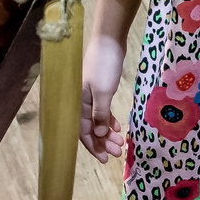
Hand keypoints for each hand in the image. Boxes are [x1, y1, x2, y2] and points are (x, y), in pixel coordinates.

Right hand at [80, 32, 124, 161]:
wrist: (109, 41)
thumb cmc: (104, 65)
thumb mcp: (103, 91)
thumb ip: (100, 114)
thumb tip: (99, 134)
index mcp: (78, 104)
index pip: (82, 132)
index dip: (93, 146)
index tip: (105, 159)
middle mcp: (81, 102)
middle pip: (90, 129)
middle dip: (103, 142)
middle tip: (118, 152)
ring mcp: (90, 96)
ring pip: (97, 121)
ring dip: (108, 133)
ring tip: (121, 142)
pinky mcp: (99, 89)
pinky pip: (102, 110)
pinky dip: (109, 119)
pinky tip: (118, 127)